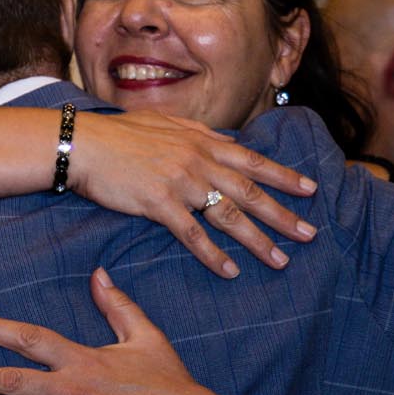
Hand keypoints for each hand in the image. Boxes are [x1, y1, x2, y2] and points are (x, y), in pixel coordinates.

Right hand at [71, 110, 317, 278]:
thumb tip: (225, 140)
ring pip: (229, 215)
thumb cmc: (120, 133)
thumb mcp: (165, 123)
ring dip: (258, 241)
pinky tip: (231, 270)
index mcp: (202, 141)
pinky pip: (193, 234)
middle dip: (283, 215)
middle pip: (250, 192)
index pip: (252, 161)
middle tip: (309, 234)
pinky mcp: (159, 203)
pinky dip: (214, 255)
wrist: (83, 143)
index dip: (284, 176)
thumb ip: (198, 133)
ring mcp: (181, 182)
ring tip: (280, 260)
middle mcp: (198, 161)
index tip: (310, 189)